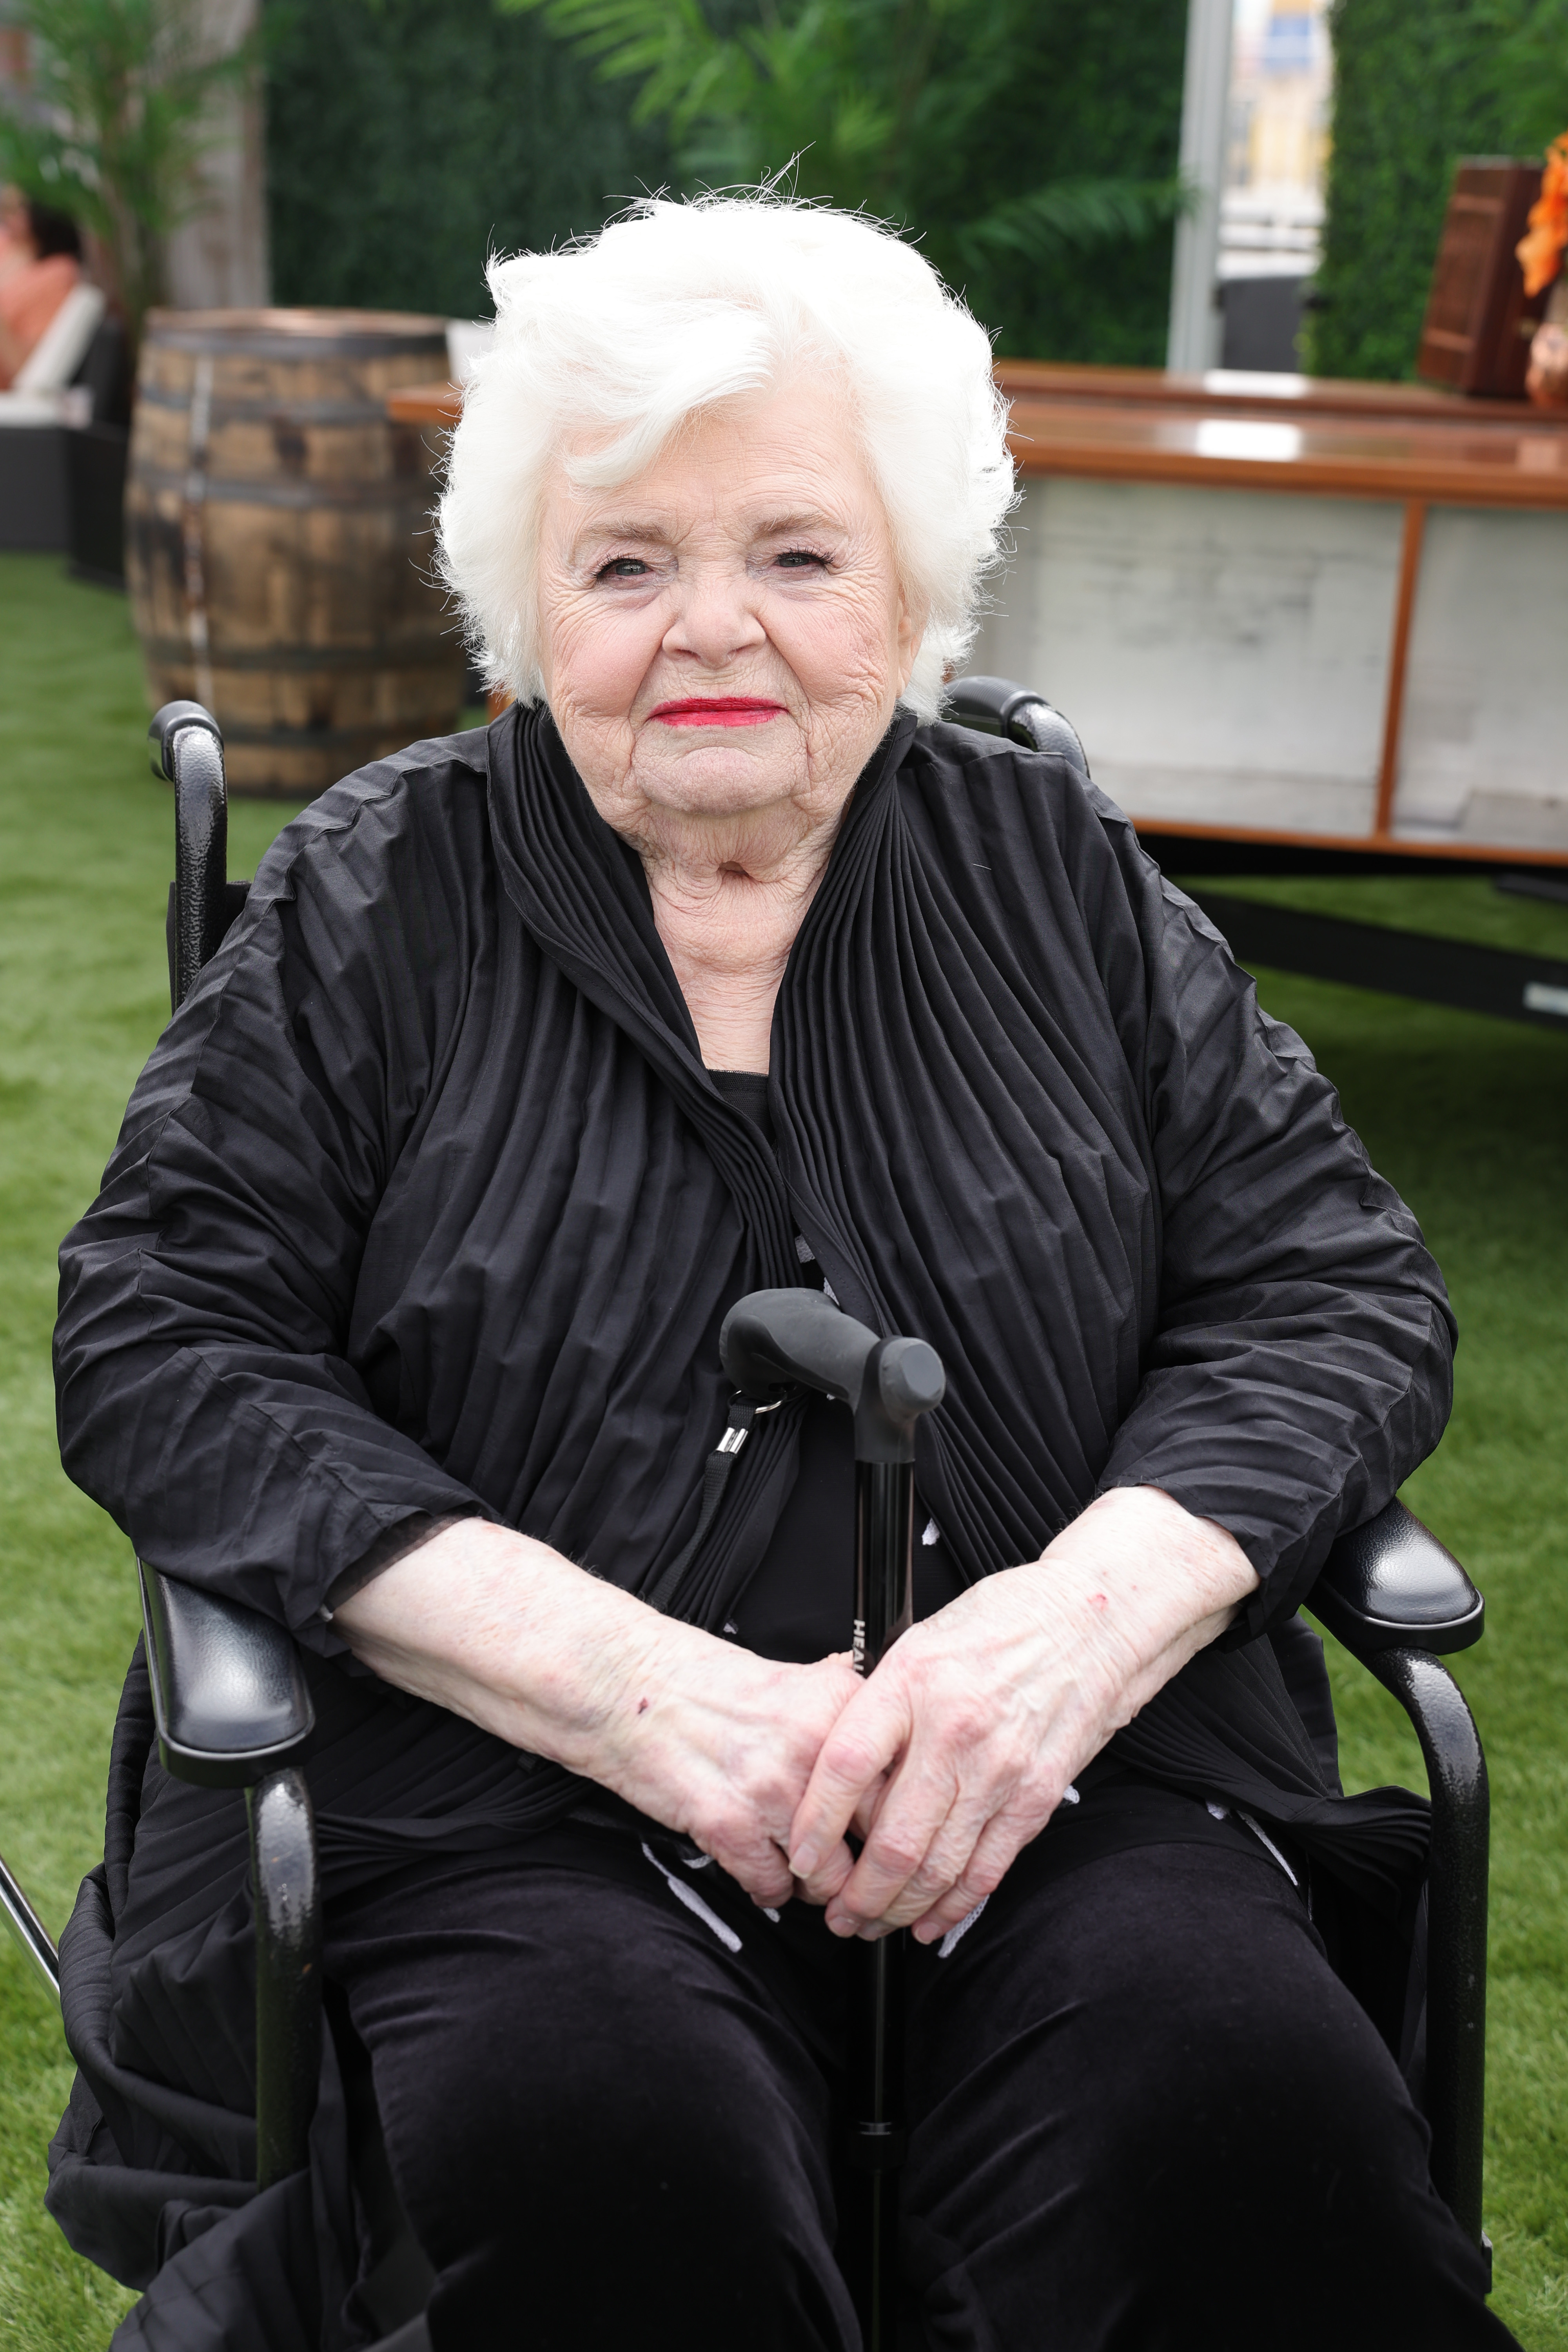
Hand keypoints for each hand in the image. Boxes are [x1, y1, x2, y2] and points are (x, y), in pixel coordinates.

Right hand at [336, 1517, 864, 1907]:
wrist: (629, 1688)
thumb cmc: (705, 1685)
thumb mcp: (794, 1677)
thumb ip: (846, 1702)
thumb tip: (899, 1734)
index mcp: (839, 1706)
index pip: (909, 1783)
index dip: (910, 1820)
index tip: (907, 1838)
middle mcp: (814, 1748)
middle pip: (879, 1836)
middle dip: (874, 1868)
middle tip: (867, 1878)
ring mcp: (771, 1790)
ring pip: (828, 1877)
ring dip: (819, 1886)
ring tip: (808, 1874)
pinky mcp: (727, 1825)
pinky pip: (772, 1889)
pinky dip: (768, 1889)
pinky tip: (758, 1867)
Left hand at [785, 1486, 1258, 1943]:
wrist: (1090, 1620)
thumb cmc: (999, 1623)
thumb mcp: (918, 1642)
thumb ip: (876, 1703)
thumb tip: (830, 1769)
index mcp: (912, 1682)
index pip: (847, 1767)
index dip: (816, 1824)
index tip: (800, 1857)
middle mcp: (954, 1730)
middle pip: (893, 1838)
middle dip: (856, 1894)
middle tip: (835, 1915)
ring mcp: (1000, 1769)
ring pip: (938, 1866)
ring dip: (897, 1909)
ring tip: (870, 1924)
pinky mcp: (1036, 1795)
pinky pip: (987, 1868)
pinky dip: (954, 1905)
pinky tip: (929, 1922)